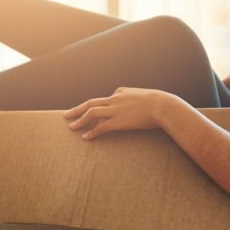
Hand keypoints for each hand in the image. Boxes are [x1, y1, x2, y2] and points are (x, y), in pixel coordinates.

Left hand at [63, 87, 180, 138]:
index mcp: (121, 92)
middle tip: (66, 114)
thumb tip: (136, 103)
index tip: (94, 113)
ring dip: (80, 120)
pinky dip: (91, 132)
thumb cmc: (158, 102)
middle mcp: (115, 99)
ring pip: (92, 113)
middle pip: (91, 103)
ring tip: (71, 127)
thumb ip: (136, 98)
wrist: (163, 106)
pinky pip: (100, 127)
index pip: (106, 99)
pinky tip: (85, 137)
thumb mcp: (146, 96)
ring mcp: (115, 110)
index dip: (100, 107)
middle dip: (77, 109)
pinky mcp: (118, 121)